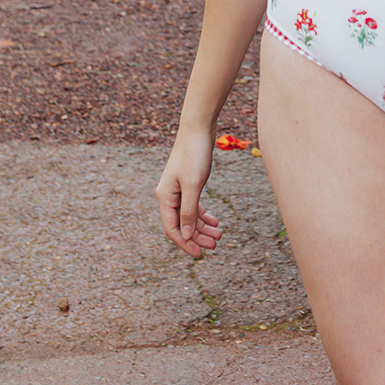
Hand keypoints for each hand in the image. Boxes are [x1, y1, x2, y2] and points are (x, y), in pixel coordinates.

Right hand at [156, 127, 222, 259]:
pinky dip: (203, 215)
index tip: (200, 254)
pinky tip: (214, 222)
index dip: (185, 243)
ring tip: (219, 235)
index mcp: (165, 197)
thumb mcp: (193, 185)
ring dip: (202, 228)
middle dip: (197, 237)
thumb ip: (189, 211)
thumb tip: (185, 235)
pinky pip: (193, 206)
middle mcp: (169, 196)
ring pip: (189, 217)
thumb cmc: (194, 154)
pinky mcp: (188, 184)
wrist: (198, 129)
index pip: (173, 229)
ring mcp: (179, 190)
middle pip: (182, 225)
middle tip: (215, 245)